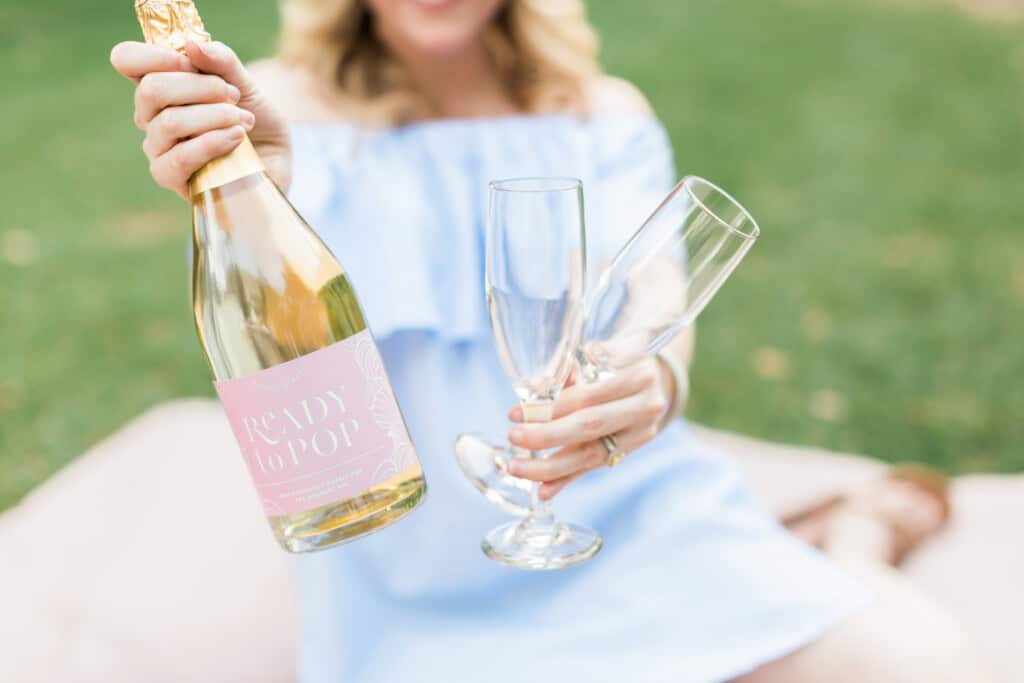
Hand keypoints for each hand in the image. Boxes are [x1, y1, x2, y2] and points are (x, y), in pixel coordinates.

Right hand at [110, 40, 291, 199]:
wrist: (275, 160)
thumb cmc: (253, 120)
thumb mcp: (245, 84)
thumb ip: (221, 62)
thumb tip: (192, 46)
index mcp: (160, 85)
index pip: (127, 59)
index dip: (154, 55)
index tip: (192, 60)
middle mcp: (150, 116)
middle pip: (151, 90)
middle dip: (201, 87)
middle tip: (234, 95)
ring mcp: (157, 149)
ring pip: (170, 123)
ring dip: (215, 116)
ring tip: (244, 120)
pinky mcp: (170, 178)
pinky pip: (180, 158)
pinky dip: (213, 142)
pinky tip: (237, 138)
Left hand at [506, 356, 684, 500]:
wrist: (656, 376)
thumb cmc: (621, 355)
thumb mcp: (601, 348)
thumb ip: (568, 366)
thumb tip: (532, 388)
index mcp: (639, 375)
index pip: (587, 397)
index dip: (550, 407)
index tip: (515, 413)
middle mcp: (645, 407)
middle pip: (590, 426)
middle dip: (547, 436)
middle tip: (514, 438)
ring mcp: (640, 434)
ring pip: (592, 454)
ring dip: (551, 466)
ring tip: (518, 468)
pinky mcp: (630, 451)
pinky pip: (594, 467)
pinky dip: (567, 479)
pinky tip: (544, 490)